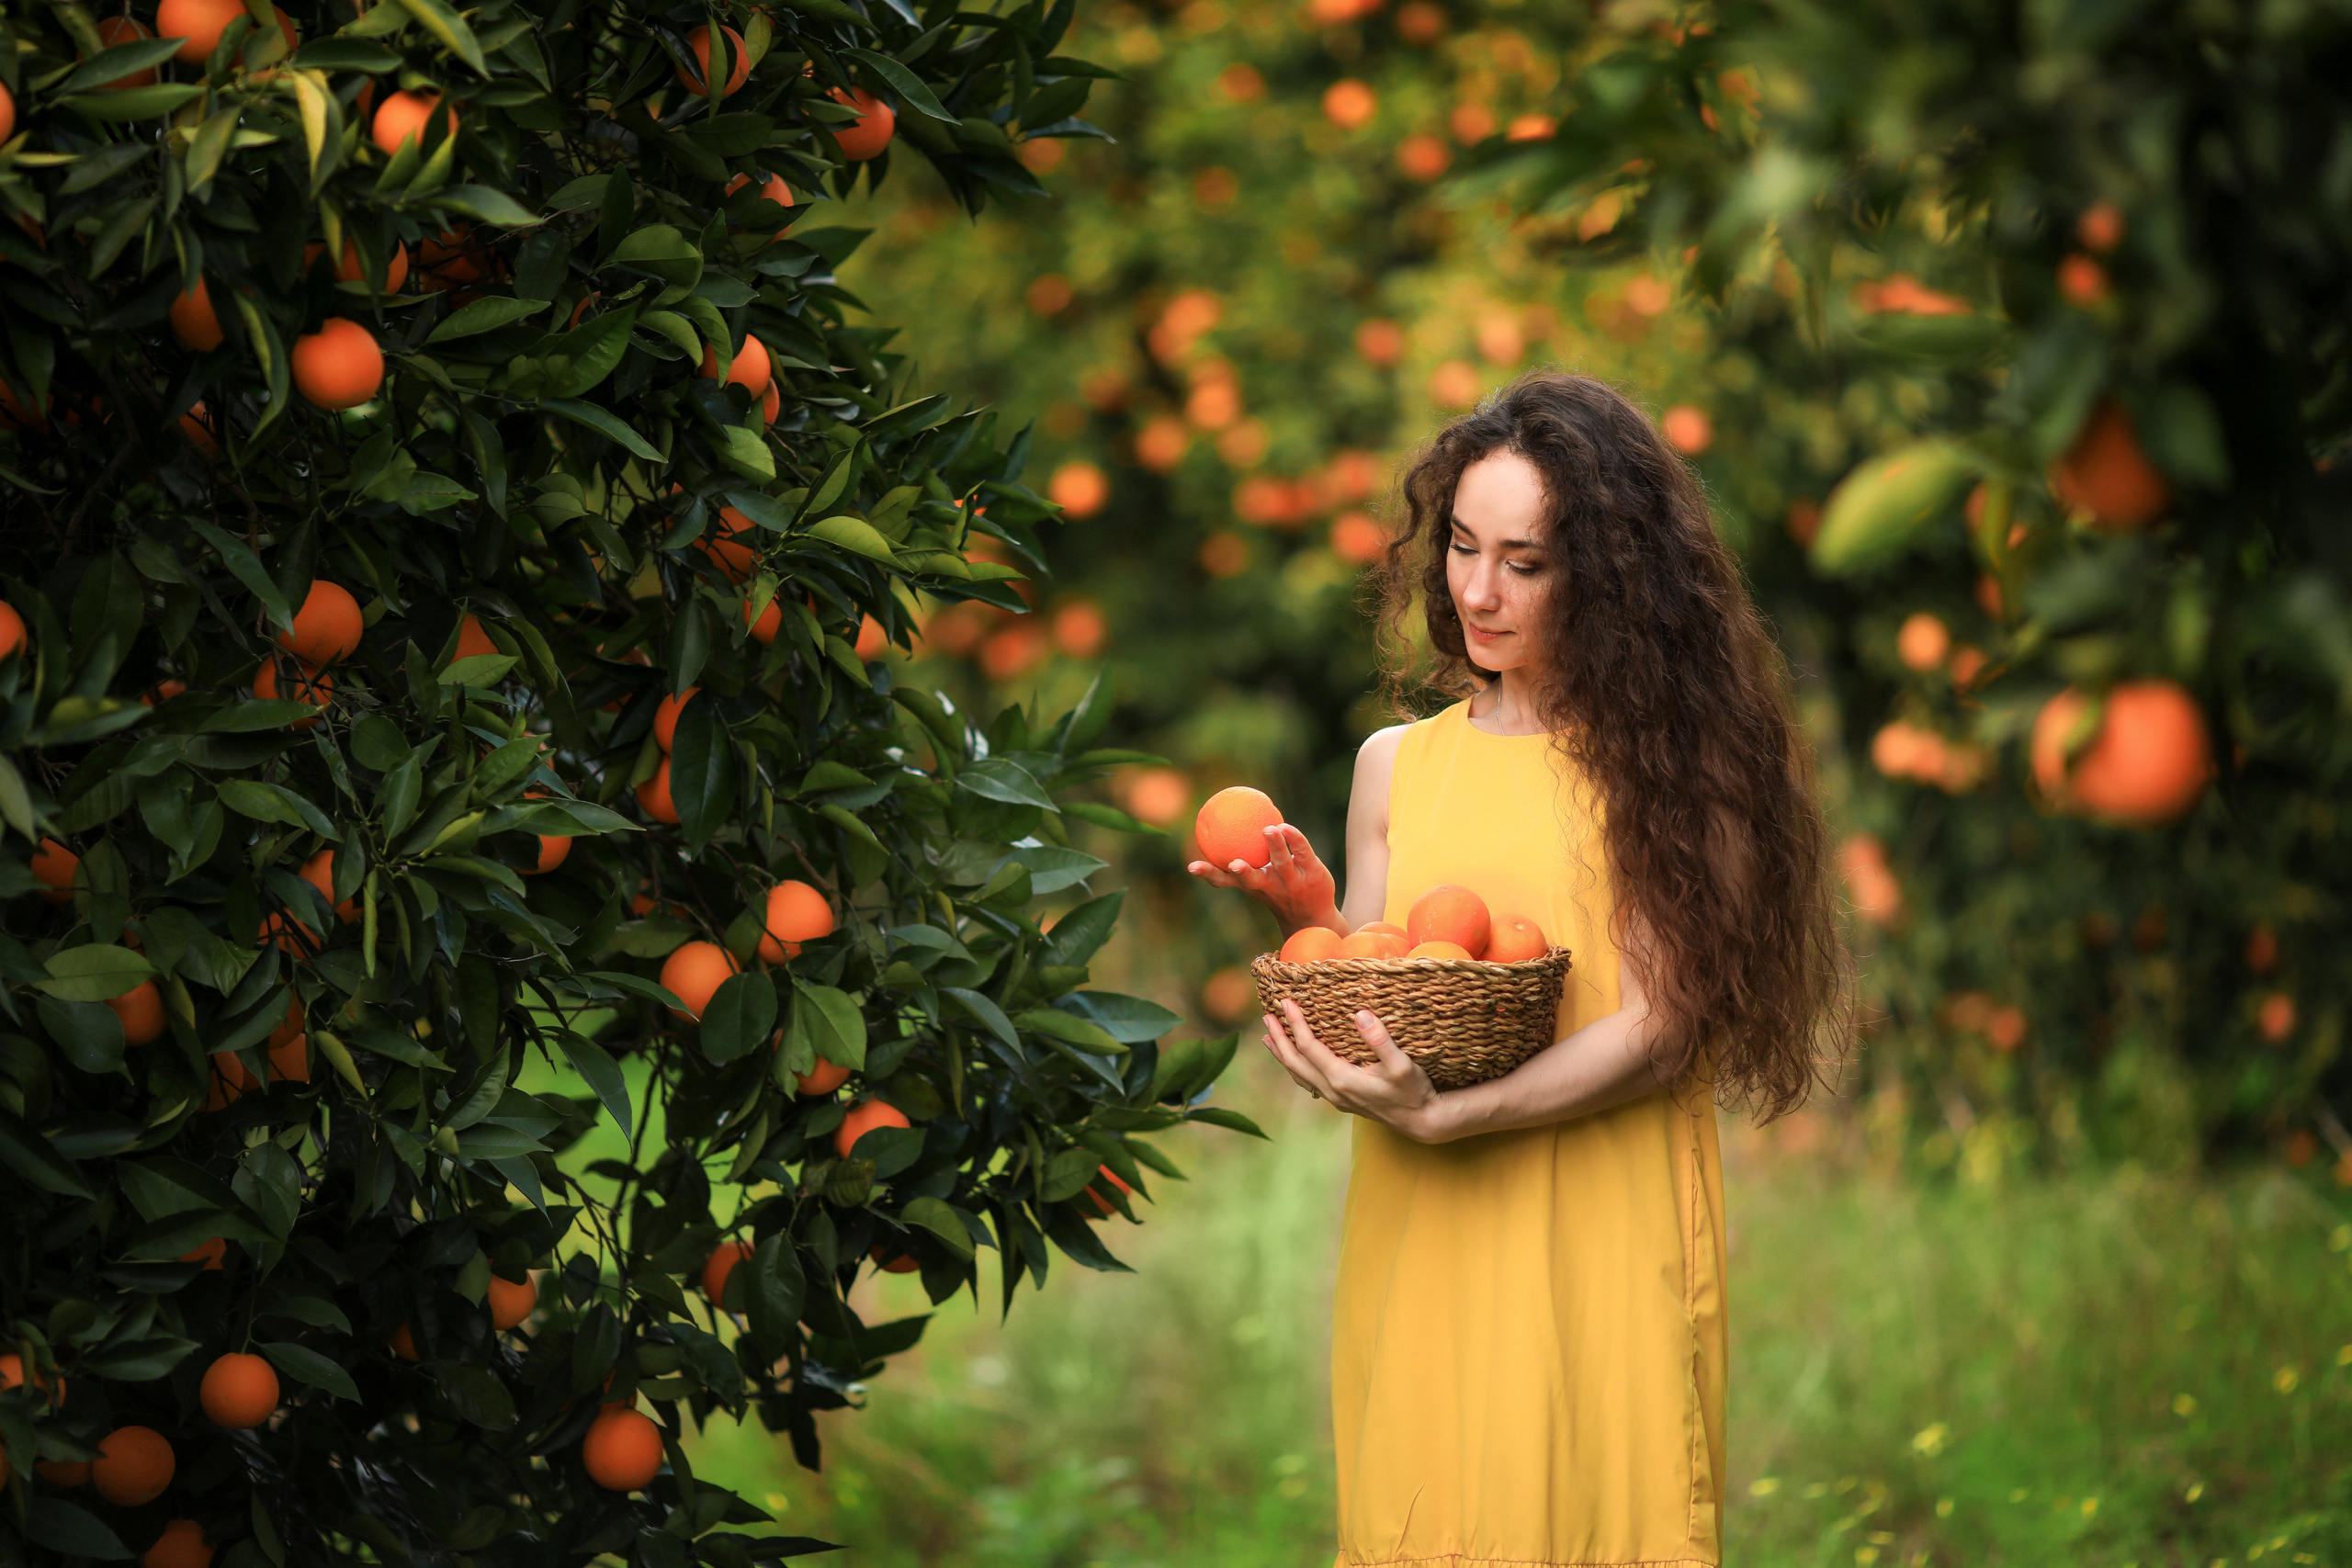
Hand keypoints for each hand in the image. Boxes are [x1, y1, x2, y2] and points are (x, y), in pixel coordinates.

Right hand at [1186, 823, 1337, 932]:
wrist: (1313, 915)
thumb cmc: (1279, 891)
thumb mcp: (1259, 882)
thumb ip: (1243, 864)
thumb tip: (1221, 827)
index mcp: (1252, 886)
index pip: (1226, 882)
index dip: (1208, 875)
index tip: (1192, 867)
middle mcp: (1270, 886)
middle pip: (1253, 880)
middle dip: (1242, 873)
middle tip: (1234, 863)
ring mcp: (1293, 882)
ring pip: (1282, 863)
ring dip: (1275, 847)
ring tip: (1269, 829)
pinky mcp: (1313, 873)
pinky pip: (1302, 852)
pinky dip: (1294, 839)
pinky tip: (1287, 826)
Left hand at [1262, 998, 1444, 1141]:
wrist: (1421, 1122)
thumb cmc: (1413, 1091)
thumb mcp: (1402, 1065)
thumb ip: (1381, 1040)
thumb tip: (1360, 1015)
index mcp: (1342, 1079)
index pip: (1309, 1047)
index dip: (1295, 1024)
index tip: (1286, 1002)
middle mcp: (1333, 1090)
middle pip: (1295, 1063)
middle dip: (1279, 1039)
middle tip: (1267, 1016)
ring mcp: (1335, 1098)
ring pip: (1298, 1075)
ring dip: (1281, 1055)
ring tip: (1267, 1037)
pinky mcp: (1340, 1100)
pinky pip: (1308, 1082)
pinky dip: (1294, 1067)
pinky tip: (1294, 1060)